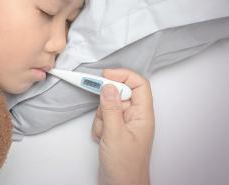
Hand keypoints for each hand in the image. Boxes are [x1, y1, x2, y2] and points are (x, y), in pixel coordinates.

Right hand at [91, 68, 154, 184]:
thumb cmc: (126, 167)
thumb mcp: (115, 135)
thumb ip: (111, 109)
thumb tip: (108, 86)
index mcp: (143, 115)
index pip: (139, 85)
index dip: (123, 76)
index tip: (105, 74)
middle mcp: (135, 117)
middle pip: (120, 93)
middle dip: (106, 103)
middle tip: (102, 112)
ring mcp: (124, 123)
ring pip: (108, 106)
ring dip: (101, 117)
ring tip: (104, 134)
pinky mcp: (115, 130)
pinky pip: (102, 117)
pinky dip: (98, 126)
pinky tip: (102, 138)